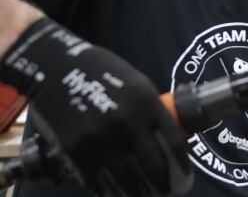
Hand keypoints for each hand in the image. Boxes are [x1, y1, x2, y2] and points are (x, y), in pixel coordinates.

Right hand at [0, 18, 192, 195]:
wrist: (58, 67)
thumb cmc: (104, 72)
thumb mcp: (139, 84)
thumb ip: (153, 110)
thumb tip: (168, 137)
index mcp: (148, 103)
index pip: (175, 142)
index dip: (183, 164)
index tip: (186, 176)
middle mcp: (128, 123)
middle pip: (153, 166)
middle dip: (162, 185)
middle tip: (164, 192)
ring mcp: (101, 138)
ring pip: (126, 179)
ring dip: (136, 193)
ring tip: (140, 196)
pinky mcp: (76, 149)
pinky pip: (96, 180)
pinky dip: (105, 190)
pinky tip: (111, 193)